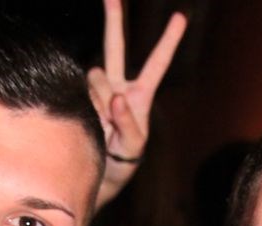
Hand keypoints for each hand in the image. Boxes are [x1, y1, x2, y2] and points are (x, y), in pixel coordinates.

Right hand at [89, 0, 187, 209]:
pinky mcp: (81, 97)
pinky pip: (82, 91)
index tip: (181, 17)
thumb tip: (116, 98)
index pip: (157, 64)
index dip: (168, 41)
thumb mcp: (134, 145)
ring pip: (96, 76)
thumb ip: (128, 122)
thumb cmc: (124, 159)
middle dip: (113, 20)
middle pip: (115, 47)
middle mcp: (119, 86)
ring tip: (105, 125)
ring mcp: (98, 90)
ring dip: (100, 100)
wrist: (99, 172)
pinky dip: (88, 106)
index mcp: (141, 95)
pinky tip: (93, 122)